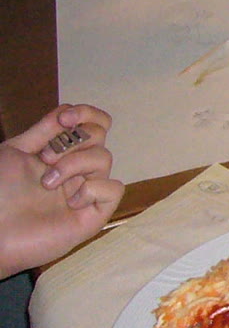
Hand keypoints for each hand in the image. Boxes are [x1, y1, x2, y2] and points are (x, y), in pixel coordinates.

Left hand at [0, 105, 119, 277]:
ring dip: (74, 165)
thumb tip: (69, 111)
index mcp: (59, 154)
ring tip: (48, 184)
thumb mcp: (15, 151)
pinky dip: (93, 189)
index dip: (86, 114)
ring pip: (104, 159)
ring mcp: (86, 192)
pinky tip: (70, 202)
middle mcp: (76, 171)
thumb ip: (44, 129)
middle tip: (46, 158)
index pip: (92, 124)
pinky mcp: (94, 215)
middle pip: (99, 136)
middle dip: (73, 141)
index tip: (63, 120)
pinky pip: (113, 189)